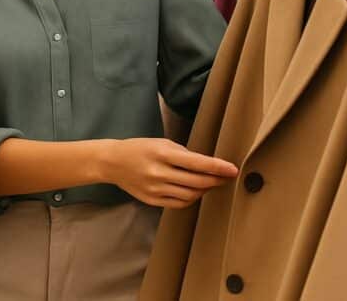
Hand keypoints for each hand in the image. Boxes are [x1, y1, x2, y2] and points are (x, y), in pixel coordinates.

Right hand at [101, 138, 237, 208]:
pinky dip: (192, 198)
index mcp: (162, 154)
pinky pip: (179, 203)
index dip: (217, 167)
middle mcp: (159, 173)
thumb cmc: (140, 148)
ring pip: (190, 195)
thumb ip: (184, 154)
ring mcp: (155, 189)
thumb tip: (208, 165)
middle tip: (227, 177)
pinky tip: (195, 191)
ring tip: (211, 183)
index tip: (233, 169)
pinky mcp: (152, 200)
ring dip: (205, 190)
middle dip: (216, 180)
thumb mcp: (162, 142)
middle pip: (197, 182)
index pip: (197, 163)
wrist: (113, 162)